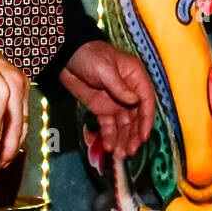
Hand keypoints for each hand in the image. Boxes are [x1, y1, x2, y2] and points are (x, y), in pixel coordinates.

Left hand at [59, 41, 155, 159]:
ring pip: (123, 124)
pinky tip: (109, 147)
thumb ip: (119, 87)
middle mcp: (128, 91)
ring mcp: (115, 101)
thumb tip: (136, 102)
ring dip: (123, 139)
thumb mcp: (105, 69)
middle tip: (130, 151)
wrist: (65, 57)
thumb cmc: (89, 55)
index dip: (146, 119)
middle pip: (136, 116)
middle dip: (134, 134)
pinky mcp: (102, 108)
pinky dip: (110, 136)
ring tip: (120, 155)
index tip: (143, 136)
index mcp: (134, 77)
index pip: (146, 100)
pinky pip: (109, 125)